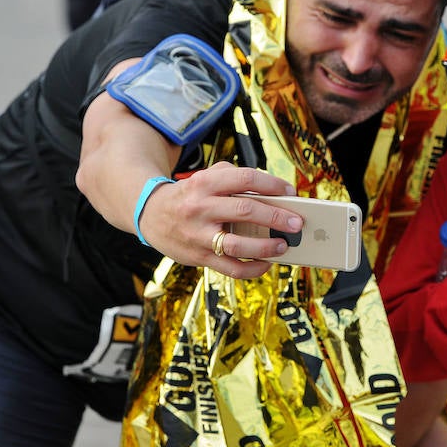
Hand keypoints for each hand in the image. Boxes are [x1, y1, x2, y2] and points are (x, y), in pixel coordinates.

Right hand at [139, 162, 303, 278]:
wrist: (150, 214)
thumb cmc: (189, 195)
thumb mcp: (205, 177)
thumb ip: (234, 178)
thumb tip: (272, 193)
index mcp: (205, 183)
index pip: (245, 179)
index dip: (272, 185)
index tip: (290, 193)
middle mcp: (201, 208)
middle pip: (246, 211)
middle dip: (277, 218)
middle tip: (296, 223)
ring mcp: (199, 235)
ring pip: (239, 244)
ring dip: (267, 246)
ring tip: (283, 245)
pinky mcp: (198, 257)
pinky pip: (231, 268)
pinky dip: (253, 268)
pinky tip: (266, 263)